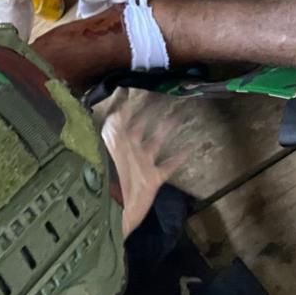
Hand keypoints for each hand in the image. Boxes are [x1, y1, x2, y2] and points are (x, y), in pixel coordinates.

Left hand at [100, 90, 188, 236]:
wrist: (109, 211)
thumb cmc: (104, 176)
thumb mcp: (107, 141)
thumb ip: (114, 118)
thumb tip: (120, 90)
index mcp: (115, 137)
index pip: (122, 111)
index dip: (128, 97)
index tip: (137, 82)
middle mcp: (129, 146)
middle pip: (142, 122)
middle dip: (151, 108)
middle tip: (164, 92)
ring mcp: (142, 162)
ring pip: (158, 139)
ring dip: (169, 127)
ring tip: (181, 113)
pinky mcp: (152, 178)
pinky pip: (169, 164)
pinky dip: (181, 155)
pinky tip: (191, 146)